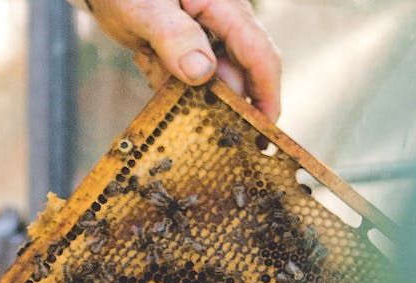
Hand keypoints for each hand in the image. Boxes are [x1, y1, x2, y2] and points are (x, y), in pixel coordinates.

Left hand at [86, 0, 281, 120]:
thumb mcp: (148, 10)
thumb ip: (174, 38)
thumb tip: (202, 73)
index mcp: (225, 8)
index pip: (258, 53)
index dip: (266, 92)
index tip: (264, 127)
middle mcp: (221, 24)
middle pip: (238, 73)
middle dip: (226, 103)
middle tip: (215, 136)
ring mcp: (202, 39)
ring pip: (209, 81)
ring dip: (192, 97)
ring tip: (176, 102)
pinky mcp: (182, 50)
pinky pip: (184, 79)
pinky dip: (170, 85)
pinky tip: (151, 72)